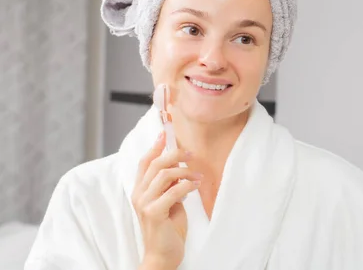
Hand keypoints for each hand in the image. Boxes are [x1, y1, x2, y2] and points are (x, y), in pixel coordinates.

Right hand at [132, 131, 202, 269]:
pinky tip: (196, 185)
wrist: (163, 255)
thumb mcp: (170, 201)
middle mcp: (139, 194)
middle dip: (175, 154)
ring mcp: (144, 203)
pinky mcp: (154, 213)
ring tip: (198, 177)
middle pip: (155, 164)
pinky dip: (187, 185)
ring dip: (185, 172)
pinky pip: (173, 191)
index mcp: (140, 190)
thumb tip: (179, 167)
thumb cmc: (168, 228)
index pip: (144, 162)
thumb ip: (170, 185)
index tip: (165, 133)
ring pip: (164, 175)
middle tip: (191, 154)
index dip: (155, 147)